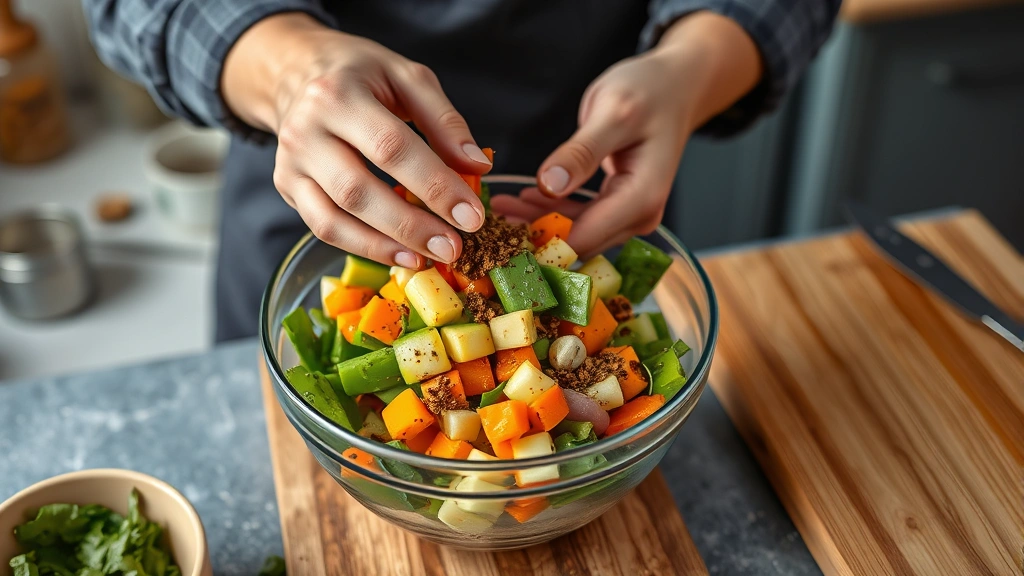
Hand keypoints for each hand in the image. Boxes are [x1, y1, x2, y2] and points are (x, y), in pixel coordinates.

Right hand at [222, 13, 489, 267]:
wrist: (297, 71)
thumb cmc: (361, 75)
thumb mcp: (408, 78)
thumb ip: (445, 121)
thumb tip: (477, 167)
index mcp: (339, 95)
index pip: (391, 148)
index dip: (434, 185)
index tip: (471, 215)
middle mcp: (305, 131)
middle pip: (358, 190)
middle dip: (411, 225)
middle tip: (453, 247)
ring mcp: (291, 164)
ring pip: (335, 219)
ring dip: (386, 246)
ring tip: (429, 258)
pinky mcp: (287, 187)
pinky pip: (324, 228)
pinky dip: (364, 247)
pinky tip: (401, 255)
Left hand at [491, 12, 762, 256]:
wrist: (675, 86)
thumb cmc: (650, 91)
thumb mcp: (613, 112)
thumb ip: (581, 152)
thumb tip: (549, 186)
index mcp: (640, 199)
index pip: (585, 240)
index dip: (541, 247)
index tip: (500, 244)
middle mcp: (637, 217)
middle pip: (576, 243)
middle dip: (532, 236)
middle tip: (487, 220)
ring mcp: (627, 215)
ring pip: (572, 233)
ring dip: (535, 224)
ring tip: (498, 206)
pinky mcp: (615, 207)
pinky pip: (577, 219)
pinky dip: (547, 212)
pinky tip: (520, 200)